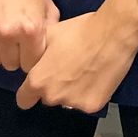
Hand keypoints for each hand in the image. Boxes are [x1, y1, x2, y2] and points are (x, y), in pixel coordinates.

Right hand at [0, 0, 57, 73]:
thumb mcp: (47, 4)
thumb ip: (52, 29)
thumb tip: (50, 52)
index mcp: (31, 30)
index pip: (30, 64)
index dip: (29, 57)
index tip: (26, 48)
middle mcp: (8, 34)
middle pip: (11, 65)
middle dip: (13, 55)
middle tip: (11, 39)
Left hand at [17, 9, 137, 114]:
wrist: (114, 32)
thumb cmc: (80, 30)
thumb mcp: (50, 34)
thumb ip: (35, 53)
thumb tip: (32, 61)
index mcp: (38, 81)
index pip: (23, 100)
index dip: (30, 90)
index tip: (43, 81)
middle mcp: (52, 97)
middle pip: (48, 99)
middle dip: (55, 87)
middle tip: (69, 68)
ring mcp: (74, 104)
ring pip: (68, 102)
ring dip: (73, 91)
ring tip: (86, 70)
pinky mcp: (94, 106)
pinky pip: (87, 102)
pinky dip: (91, 93)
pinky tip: (98, 76)